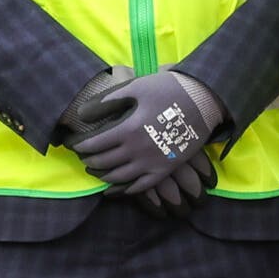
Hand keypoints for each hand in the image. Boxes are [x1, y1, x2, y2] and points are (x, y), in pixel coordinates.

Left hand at [68, 70, 227, 211]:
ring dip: (103, 176)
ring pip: (119, 177)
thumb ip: (107, 101)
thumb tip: (82, 113)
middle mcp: (137, 150)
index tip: (73, 144)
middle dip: (89, 161)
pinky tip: (118, 188)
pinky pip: (142, 186)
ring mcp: (152, 162)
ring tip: (97, 171)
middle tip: (83, 158)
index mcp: (127, 130)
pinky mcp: (166, 168)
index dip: (79, 146)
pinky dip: (126, 189)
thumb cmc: (169, 89)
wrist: (205, 99)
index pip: (93, 145)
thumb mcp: (136, 87)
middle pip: (103, 163)